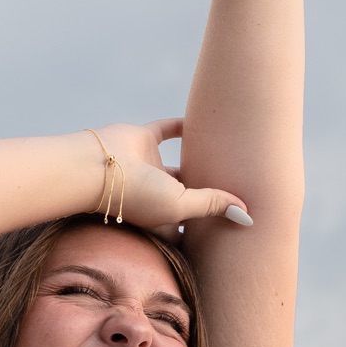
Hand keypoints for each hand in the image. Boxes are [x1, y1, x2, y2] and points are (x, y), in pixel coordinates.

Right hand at [87, 118, 249, 237]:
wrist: (98, 167)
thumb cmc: (137, 195)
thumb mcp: (181, 206)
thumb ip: (213, 205)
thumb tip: (248, 216)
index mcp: (165, 218)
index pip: (192, 224)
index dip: (211, 225)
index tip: (238, 224)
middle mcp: (159, 194)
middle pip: (192, 194)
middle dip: (212, 194)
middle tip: (242, 189)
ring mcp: (151, 167)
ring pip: (182, 163)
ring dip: (201, 160)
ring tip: (227, 157)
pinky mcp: (144, 141)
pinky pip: (167, 130)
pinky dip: (182, 126)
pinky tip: (203, 121)